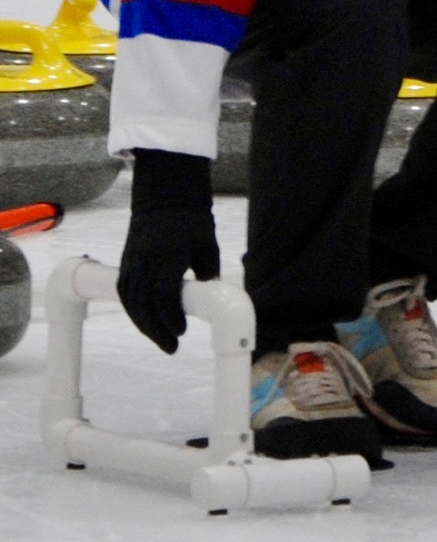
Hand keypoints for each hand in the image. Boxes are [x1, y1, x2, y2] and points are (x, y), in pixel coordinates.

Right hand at [117, 149, 219, 353]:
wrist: (166, 195)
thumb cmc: (193, 220)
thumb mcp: (208, 244)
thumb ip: (207, 273)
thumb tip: (207, 302)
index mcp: (171, 252)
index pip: (164, 292)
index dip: (171, 316)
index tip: (183, 331)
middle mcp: (148, 257)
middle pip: (144, 302)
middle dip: (157, 329)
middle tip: (172, 347)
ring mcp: (133, 259)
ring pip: (131, 300)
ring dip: (144, 324)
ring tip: (161, 339)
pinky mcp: (125, 260)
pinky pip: (124, 291)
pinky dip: (133, 310)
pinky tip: (144, 322)